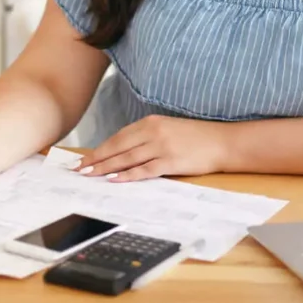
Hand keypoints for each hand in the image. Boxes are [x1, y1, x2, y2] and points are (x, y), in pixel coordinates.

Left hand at [73, 115, 226, 182]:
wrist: (222, 142)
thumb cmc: (196, 138)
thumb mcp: (168, 129)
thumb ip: (147, 137)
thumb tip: (123, 152)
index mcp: (151, 122)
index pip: (118, 137)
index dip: (100, 149)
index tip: (84, 159)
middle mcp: (154, 132)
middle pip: (118, 148)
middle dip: (97, 160)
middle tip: (79, 170)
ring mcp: (162, 146)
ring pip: (127, 159)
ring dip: (107, 168)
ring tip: (91, 176)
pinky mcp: (171, 161)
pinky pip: (145, 170)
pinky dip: (128, 175)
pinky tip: (115, 180)